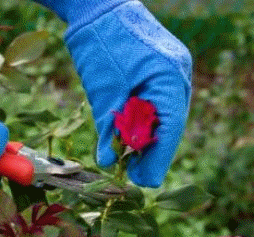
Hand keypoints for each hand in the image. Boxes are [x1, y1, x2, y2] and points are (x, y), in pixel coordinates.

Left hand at [35, 0, 191, 186]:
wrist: (97, 7)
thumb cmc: (99, 45)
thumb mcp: (102, 91)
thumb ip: (107, 127)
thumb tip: (107, 160)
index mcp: (168, 77)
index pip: (170, 127)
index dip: (158, 158)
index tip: (146, 182)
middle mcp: (177, 74)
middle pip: (169, 123)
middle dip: (152, 151)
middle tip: (135, 176)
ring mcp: (171, 69)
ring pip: (163, 114)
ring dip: (147, 137)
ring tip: (131, 160)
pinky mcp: (160, 69)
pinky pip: (156, 101)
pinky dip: (144, 120)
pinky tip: (131, 136)